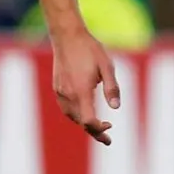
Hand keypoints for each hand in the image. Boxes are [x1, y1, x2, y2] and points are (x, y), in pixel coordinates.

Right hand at [51, 27, 120, 144]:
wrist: (67, 36)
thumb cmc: (90, 50)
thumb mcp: (107, 67)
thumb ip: (112, 88)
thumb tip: (116, 108)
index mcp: (81, 92)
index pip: (88, 121)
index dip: (98, 130)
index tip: (109, 130)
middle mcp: (68, 95)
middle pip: (80, 122)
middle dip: (94, 131)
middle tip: (108, 136)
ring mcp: (60, 92)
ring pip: (72, 116)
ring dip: (84, 123)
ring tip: (99, 125)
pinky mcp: (57, 88)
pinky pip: (66, 108)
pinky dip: (76, 115)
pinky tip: (86, 111)